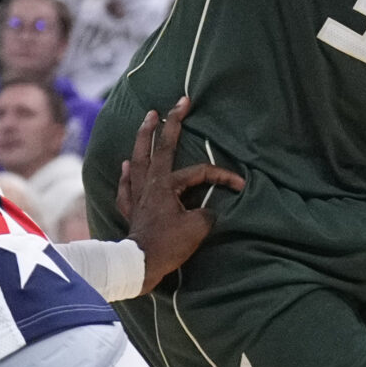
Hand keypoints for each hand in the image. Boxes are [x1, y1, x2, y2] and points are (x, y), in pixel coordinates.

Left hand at [115, 97, 245, 292]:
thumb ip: (206, 213)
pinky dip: (127, 174)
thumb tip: (206, 211)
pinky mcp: (131, 210)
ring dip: (145, 136)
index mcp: (166, 184)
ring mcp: (137, 195)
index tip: (239, 184)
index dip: (222, 176)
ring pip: (139, 158)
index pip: (199, 173)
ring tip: (149, 117)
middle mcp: (149, 183)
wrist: (140, 265)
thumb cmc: (169, 245)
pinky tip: (126, 164)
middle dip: (172, 122)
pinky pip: (127, 186)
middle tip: (179, 102)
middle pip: (161, 147)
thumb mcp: (198, 228)